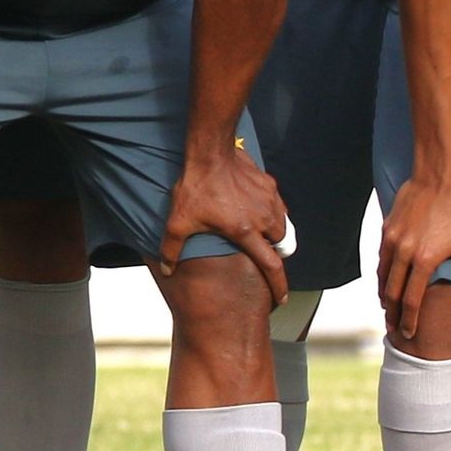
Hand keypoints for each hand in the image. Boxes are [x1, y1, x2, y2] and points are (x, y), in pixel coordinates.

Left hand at [160, 136, 288, 304]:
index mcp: (245, 232)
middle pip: (282, 246)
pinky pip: (277, 204)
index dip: (279, 285)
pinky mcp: (269, 184)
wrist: (210, 152)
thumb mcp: (178, 221)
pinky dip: (271, 210)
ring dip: (275, 232)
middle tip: (264, 253)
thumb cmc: (196, 186)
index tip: (281, 298)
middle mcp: (263, 218)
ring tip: (259, 232)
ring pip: (283, 224)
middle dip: (277, 253)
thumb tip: (167, 270)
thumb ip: (172, 249)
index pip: (271, 266)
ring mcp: (269, 200)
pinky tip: (256, 207)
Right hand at [376, 172, 450, 346]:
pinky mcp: (387, 228)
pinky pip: (381, 257)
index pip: (412, 300)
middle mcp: (403, 252)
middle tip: (392, 327)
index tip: (409, 333)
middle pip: (391, 292)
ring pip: (382, 275)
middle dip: (391, 313)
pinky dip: (382, 273)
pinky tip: (386, 279)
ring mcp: (392, 239)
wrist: (439, 178)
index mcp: (425, 260)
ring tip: (386, 307)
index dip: (410, 320)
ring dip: (384, 294)